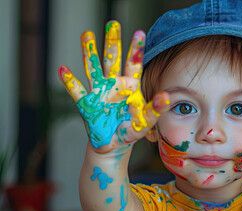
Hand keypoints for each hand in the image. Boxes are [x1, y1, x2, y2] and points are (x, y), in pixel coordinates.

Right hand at [58, 20, 168, 152]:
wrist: (114, 143)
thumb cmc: (132, 129)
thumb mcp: (146, 120)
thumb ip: (156, 108)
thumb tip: (166, 96)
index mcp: (130, 86)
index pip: (134, 64)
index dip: (136, 49)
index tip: (139, 33)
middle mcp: (114, 84)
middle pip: (112, 59)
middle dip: (112, 42)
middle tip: (112, 23)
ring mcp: (99, 92)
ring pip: (93, 68)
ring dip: (89, 52)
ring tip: (86, 34)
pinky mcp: (86, 104)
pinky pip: (77, 91)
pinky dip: (69, 81)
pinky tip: (62, 69)